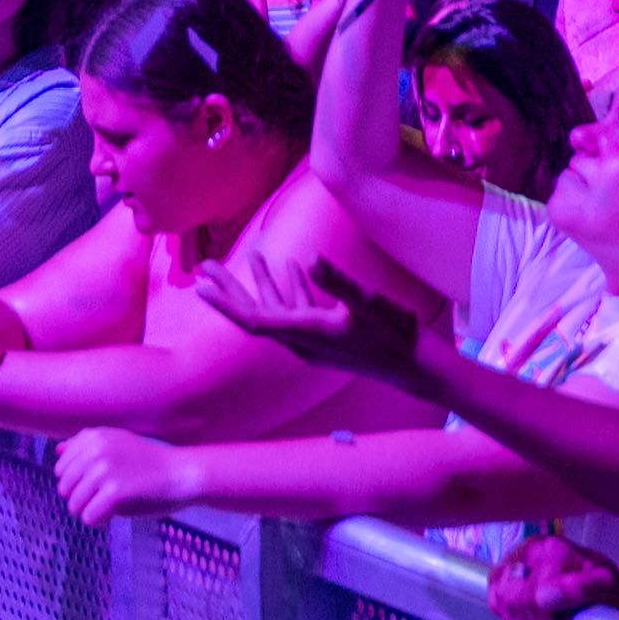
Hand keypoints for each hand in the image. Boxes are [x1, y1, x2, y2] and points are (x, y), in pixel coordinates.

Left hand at [54, 427, 197, 526]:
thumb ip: (85, 447)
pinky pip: (89, 518)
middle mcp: (95, 449)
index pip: (60, 469)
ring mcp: (104, 469)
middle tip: (105, 497)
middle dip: (81, 499)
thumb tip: (58, 451)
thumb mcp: (116, 445)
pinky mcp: (115, 491)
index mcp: (94, 436)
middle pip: (64, 489)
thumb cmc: (148, 464)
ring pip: (74, 506)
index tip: (99, 483)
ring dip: (90, 511)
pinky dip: (99, 521)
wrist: (181, 474)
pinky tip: (114, 513)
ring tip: (110, 505)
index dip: (77, 483)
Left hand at [194, 251, 427, 389]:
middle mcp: (303, 340)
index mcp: (308, 333)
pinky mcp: (326, 337)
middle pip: (257, 314)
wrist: (416, 366)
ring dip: (262, 283)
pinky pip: (299, 312)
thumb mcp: (369, 304)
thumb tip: (313, 258)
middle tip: (205, 267)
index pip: (255, 320)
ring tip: (251, 253)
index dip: (227, 304)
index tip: (202, 287)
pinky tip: (295, 266)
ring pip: (277, 310)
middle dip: (230, 290)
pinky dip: (292, 289)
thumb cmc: (395, 334)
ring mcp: (314, 340)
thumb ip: (339, 282)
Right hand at [484, 536, 618, 619]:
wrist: (604, 581)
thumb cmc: (609, 588)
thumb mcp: (607, 587)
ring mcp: (517, 557)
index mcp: (555, 550)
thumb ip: (581, 588)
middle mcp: (531, 549)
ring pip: (503, 600)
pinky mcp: (507, 568)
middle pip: (515, 599)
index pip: (534, 595)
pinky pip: (496, 597)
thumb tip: (543, 598)